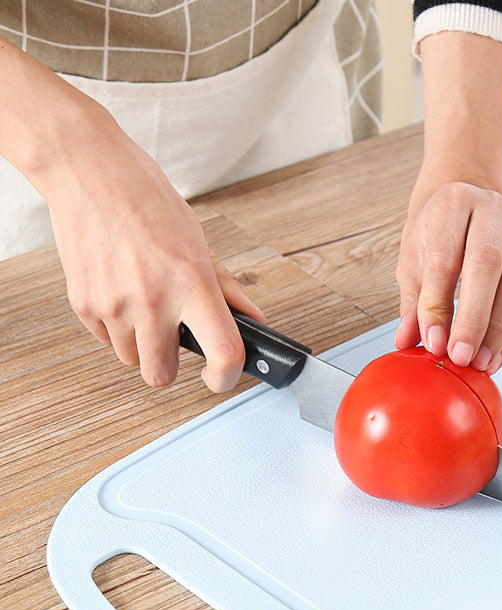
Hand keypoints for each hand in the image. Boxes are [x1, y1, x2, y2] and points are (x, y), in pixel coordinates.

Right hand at [46, 104, 264, 391]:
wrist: (90, 173)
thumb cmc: (147, 201)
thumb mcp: (199, 242)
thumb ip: (225, 289)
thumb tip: (251, 319)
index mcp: (192, 284)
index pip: (222, 352)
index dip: (226, 377)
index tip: (221, 377)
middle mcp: (153, 300)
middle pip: (161, 376)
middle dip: (171, 365)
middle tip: (175, 340)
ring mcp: (114, 306)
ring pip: (132, 360)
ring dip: (141, 344)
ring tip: (145, 305)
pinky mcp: (83, 305)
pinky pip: (105, 340)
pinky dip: (116, 327)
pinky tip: (121, 293)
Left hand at [394, 176, 501, 372]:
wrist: (467, 206)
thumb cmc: (437, 233)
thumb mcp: (413, 260)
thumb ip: (414, 301)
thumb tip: (408, 340)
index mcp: (453, 204)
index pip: (445, 257)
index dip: (438, 304)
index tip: (433, 342)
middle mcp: (491, 209)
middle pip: (487, 264)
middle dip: (474, 318)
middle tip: (461, 356)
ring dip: (500, 330)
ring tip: (481, 362)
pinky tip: (498, 354)